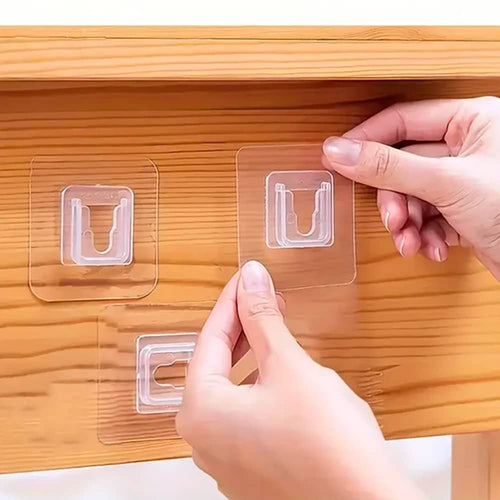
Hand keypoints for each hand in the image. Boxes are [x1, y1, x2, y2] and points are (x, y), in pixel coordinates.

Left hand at [177, 261, 423, 499]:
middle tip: (264, 298)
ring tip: (274, 329)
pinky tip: (278, 372)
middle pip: (217, 365)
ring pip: (232, 390)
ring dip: (251, 356)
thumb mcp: (288, 364)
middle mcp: (202, 439)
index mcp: (200, 410)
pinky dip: (258, 387)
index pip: (210, 338)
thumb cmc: (325, 435)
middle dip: (242, 327)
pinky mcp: (248, 470)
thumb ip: (262, 317)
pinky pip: (244, 415)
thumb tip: (250, 276)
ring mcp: (224, 459)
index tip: (246, 276)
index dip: (232, 301)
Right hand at [322, 96, 499, 279]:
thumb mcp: (447, 184)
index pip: (401, 121)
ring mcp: (463, 180)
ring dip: (407, 224)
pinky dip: (424, 235)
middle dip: (395, 201)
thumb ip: (389, 167)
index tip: (337, 158)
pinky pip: (425, 216)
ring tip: (413, 243)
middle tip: (394, 221)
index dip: (366, 141)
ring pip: (411, 196)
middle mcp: (466, 146)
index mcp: (471, 120)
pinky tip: (435, 249)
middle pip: (402, 166)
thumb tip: (340, 151)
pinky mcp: (462, 208)